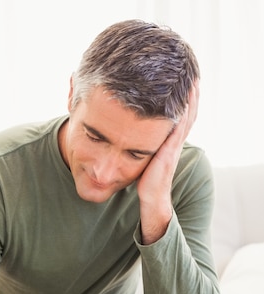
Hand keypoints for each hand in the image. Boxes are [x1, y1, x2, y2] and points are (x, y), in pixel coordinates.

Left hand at [137, 81, 199, 243]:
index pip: (179, 116)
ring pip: (185, 116)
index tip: (182, 80)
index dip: (183, 99)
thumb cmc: (144, 184)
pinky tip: (182, 97)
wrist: (152, 202)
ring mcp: (174, 146)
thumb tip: (123, 136)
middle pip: (186, 111)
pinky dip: (182, 111)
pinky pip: (178, 125)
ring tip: (190, 77)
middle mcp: (173, 143)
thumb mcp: (141, 160)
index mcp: (168, 144)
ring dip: (189, 97)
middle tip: (190, 70)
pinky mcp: (170, 150)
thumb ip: (139, 147)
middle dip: (189, 92)